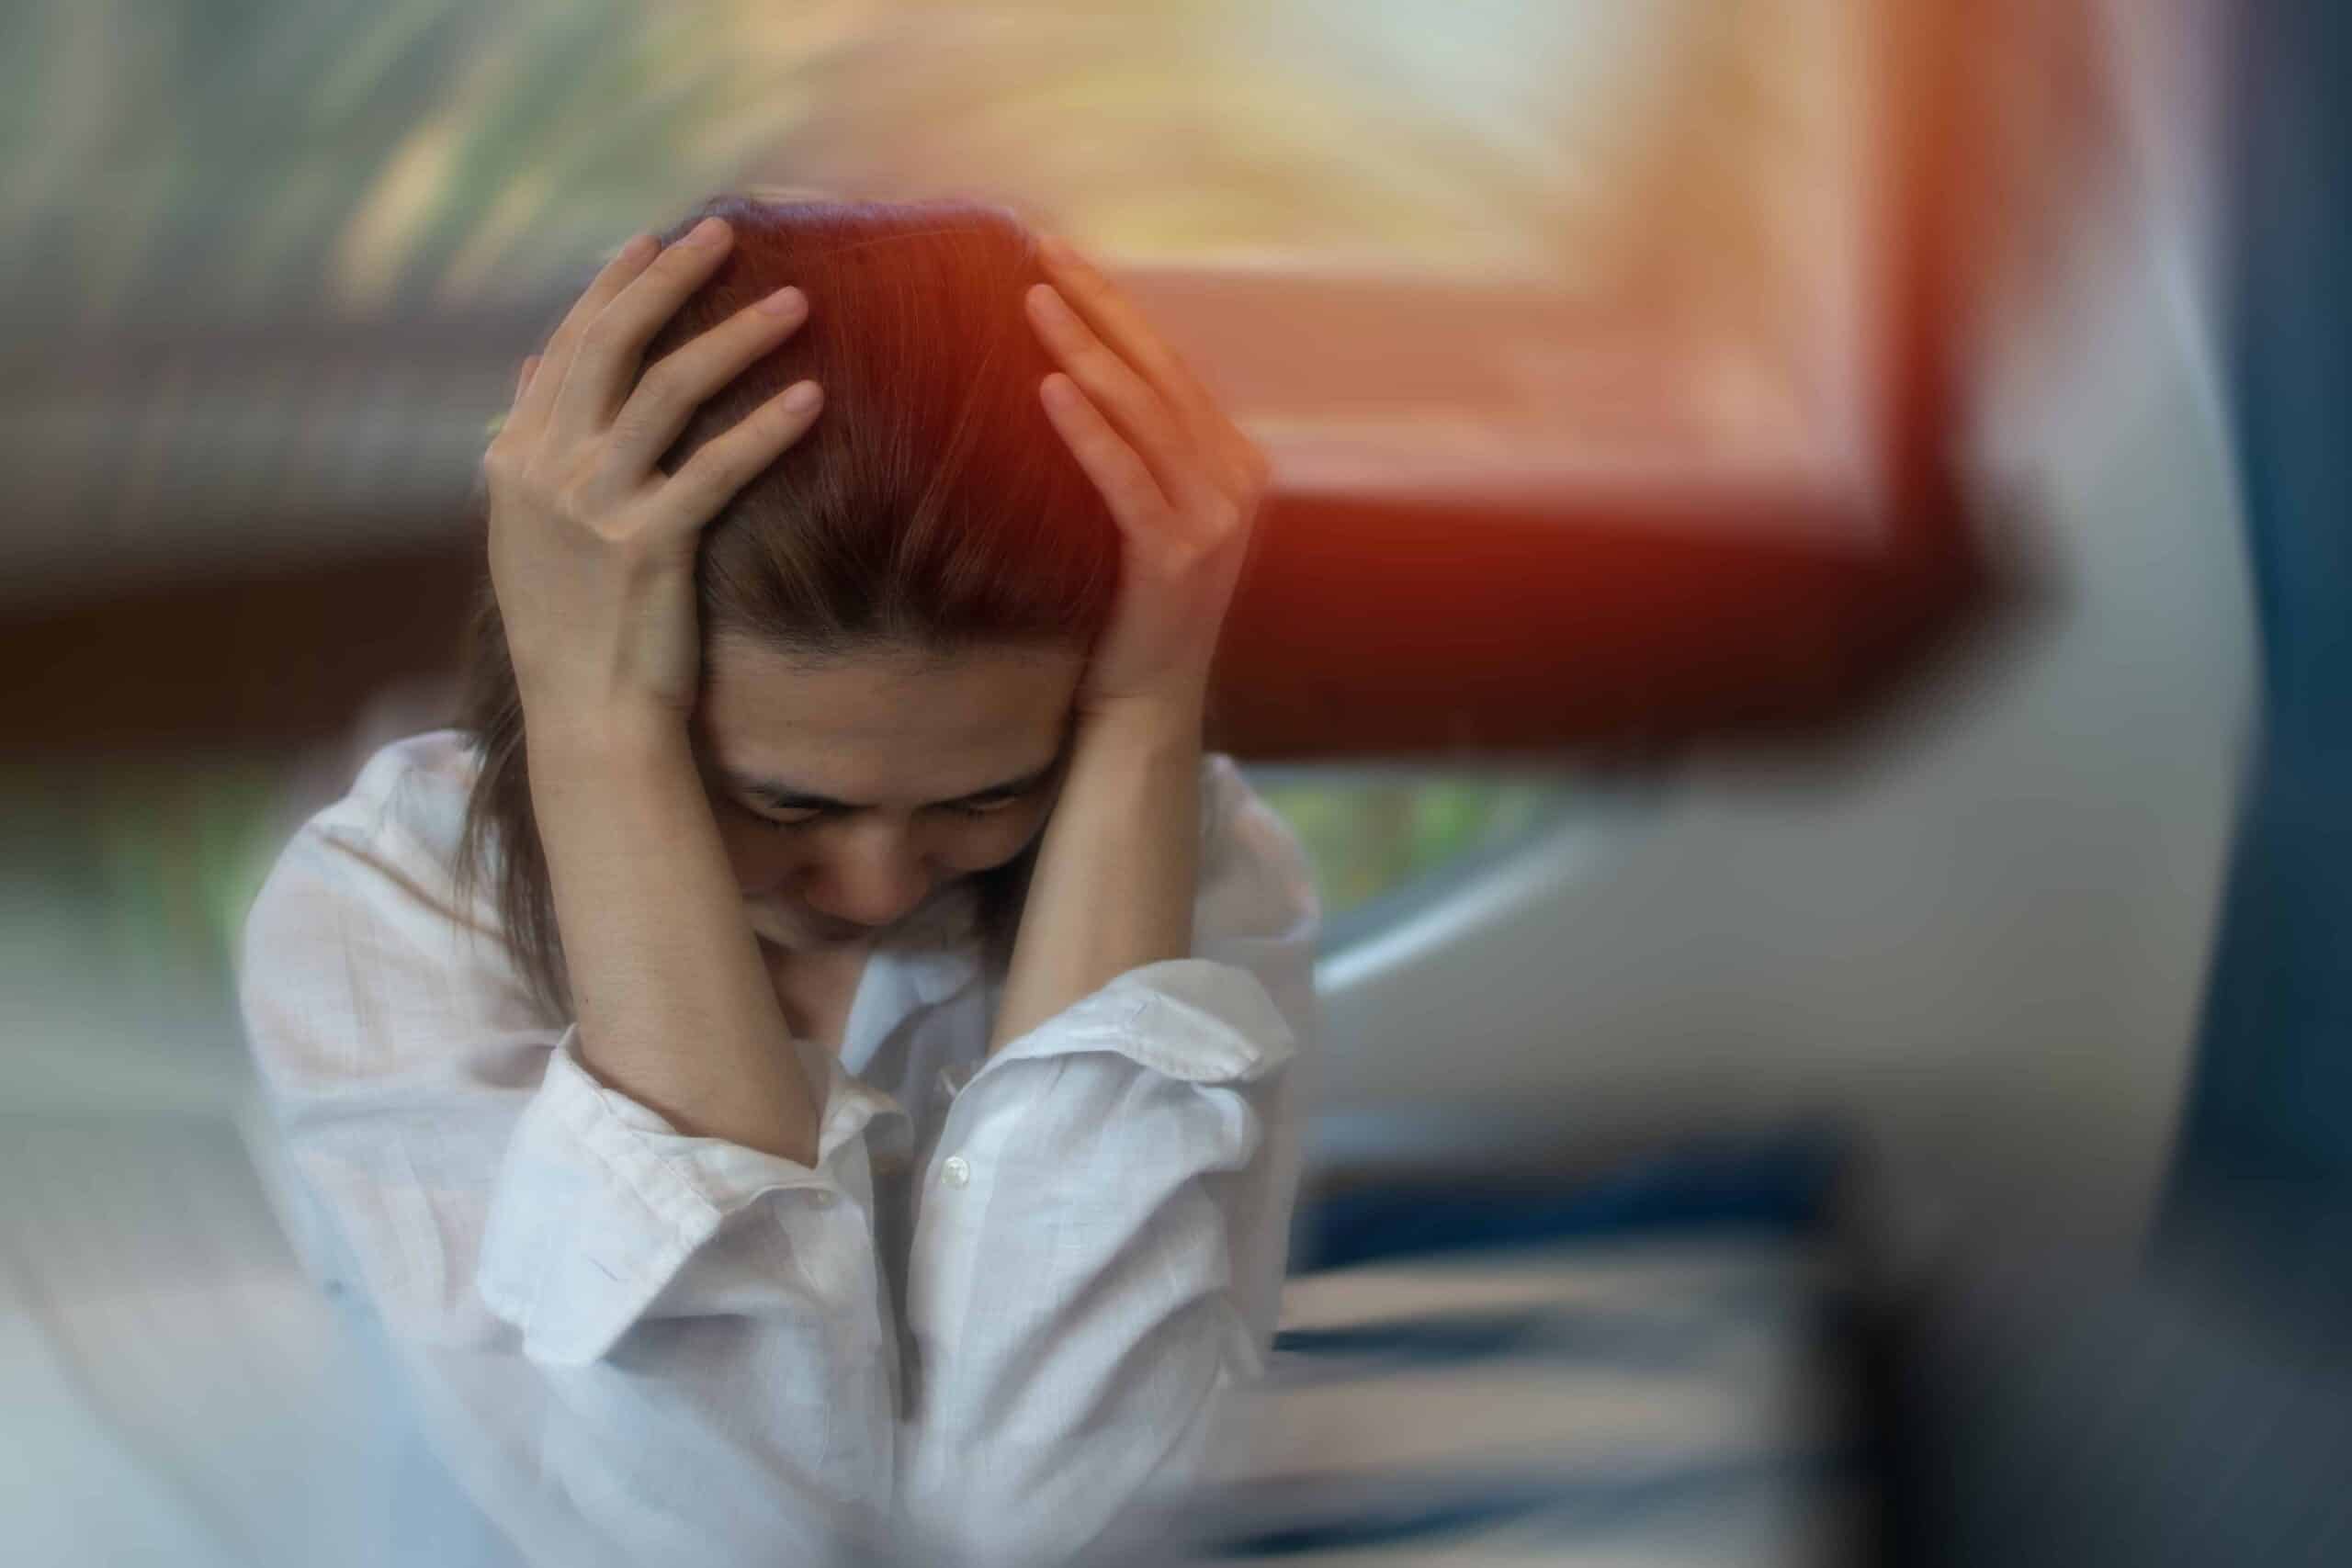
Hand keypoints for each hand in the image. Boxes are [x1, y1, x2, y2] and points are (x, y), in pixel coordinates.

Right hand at [482, 216, 822, 735]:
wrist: (587, 718)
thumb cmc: (574, 628)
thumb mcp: (530, 529)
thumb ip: (530, 442)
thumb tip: (532, 364)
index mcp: (515, 460)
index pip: (568, 346)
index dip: (614, 288)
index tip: (656, 240)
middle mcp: (545, 473)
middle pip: (611, 346)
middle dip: (668, 280)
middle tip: (724, 231)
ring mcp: (591, 508)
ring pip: (667, 392)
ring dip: (734, 337)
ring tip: (794, 300)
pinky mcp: (646, 547)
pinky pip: (714, 470)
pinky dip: (763, 430)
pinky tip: (811, 399)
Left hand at [1026, 237, 1269, 725]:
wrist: (1142, 703)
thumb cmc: (1123, 605)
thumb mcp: (1138, 513)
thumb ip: (1131, 451)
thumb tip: (1061, 369)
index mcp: (1232, 461)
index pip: (1168, 362)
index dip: (1114, 303)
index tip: (1057, 254)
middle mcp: (1236, 482)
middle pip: (1159, 372)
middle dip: (1098, 306)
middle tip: (1039, 252)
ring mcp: (1215, 522)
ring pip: (1145, 414)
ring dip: (1085, 350)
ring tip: (1032, 302)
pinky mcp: (1176, 559)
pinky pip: (1127, 479)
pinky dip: (1088, 431)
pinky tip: (1048, 388)